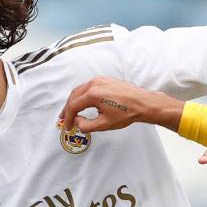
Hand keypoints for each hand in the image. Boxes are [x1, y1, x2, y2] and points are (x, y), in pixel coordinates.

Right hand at [58, 77, 175, 133]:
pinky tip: (83, 102)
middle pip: (74, 96)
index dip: (68, 118)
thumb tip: (77, 122)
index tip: (67, 127)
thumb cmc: (127, 112)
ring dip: (74, 101)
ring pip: (80, 90)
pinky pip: (88, 86)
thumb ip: (86, 125)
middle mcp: (94, 84)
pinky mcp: (105, 79)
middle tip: (64, 119)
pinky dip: (82, 95)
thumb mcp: (104, 124)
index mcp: (93, 94)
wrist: (142, 103)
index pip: (73, 106)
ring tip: (71, 112)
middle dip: (67, 108)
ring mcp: (100, 80)